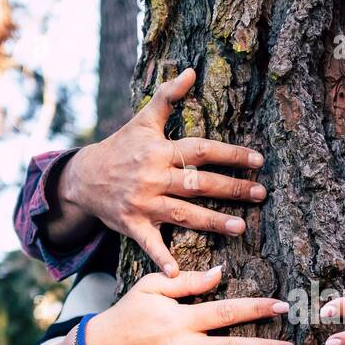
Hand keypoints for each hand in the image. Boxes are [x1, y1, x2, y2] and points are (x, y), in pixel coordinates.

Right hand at [61, 68, 266, 275]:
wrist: (83, 178)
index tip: (258, 160)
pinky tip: (179, 273)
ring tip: (241, 227)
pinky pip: (150, 244)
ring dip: (212, 221)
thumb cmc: (121, 148)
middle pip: (199, 183)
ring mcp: (143, 203)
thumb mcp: (142, 120)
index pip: (202, 150)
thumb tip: (191, 71)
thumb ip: (168, 97)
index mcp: (160, 150)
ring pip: (184, 213)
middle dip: (231, 188)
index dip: (231, 154)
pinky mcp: (133, 225)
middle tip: (261, 193)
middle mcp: (153, 176)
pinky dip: (162, 259)